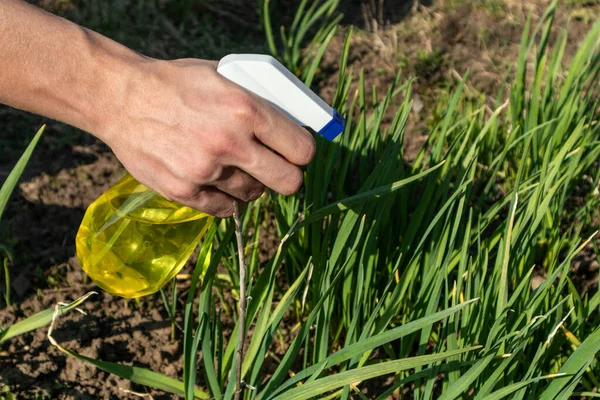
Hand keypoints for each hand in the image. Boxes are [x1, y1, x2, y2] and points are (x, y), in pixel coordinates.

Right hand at [97, 58, 315, 217]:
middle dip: (287, 176)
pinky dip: (225, 198)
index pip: (302, 149)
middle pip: (289, 182)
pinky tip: (216, 181)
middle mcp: (230, 142)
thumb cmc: (175, 84)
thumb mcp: (223, 77)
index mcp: (246, 109)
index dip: (302, 153)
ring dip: (250, 184)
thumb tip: (290, 124)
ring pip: (254, 195)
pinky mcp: (184, 191)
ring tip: (232, 166)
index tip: (296, 152)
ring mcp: (206, 170)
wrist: (119, 98)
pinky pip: (225, 209)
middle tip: (275, 167)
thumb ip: (257, 103)